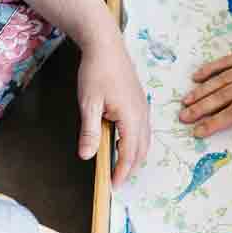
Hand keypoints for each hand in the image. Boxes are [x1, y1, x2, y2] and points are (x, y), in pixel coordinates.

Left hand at [77, 39, 150, 186]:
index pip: (129, 153)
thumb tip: (87, 156)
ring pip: (144, 141)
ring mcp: (144, 108)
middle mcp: (142, 115)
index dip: (121, 172)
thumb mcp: (88, 103)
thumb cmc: (96, 72)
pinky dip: (136, 143)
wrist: (106, 46)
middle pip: (141, 151)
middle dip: (130, 168)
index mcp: (131, 118)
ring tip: (119, 167)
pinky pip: (143, 130)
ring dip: (134, 156)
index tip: (113, 186)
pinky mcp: (140, 103)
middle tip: (116, 181)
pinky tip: (124, 144)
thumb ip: (89, 132)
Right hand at [179, 40, 231, 144]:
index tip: (198, 131)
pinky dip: (211, 68)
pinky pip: (227, 61)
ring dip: (201, 91)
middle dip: (201, 109)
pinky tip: (197, 76)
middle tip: (182, 118)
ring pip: (220, 80)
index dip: (216, 122)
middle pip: (222, 97)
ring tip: (185, 101)